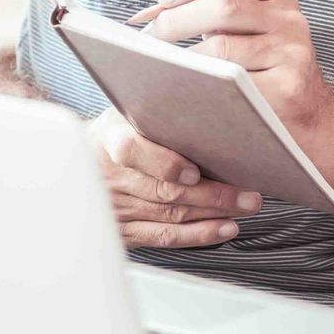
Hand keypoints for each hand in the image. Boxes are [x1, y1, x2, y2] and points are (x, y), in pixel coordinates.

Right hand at [87, 108, 261, 248]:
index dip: (164, 164)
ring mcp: (116, 207)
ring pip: (170, 216)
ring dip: (214, 214)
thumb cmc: (121, 130)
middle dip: (213, 194)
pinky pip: (164, 237)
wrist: (85, 160)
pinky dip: (198, 235)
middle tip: (248, 194)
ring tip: (246, 207)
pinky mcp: (124, 230)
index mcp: (111, 139)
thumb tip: (210, 96)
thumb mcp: (131, 110)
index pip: (131, 150)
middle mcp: (111, 177)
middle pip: (164, 190)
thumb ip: (160, 110)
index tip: (194, 171)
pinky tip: (224, 228)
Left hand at [146, 0, 333, 131]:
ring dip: (182, 57)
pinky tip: (185, 88)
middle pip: (224, 5)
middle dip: (176, 19)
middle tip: (151, 37)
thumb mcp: (255, 31)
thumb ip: (219, 13)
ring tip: (161, 66)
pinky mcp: (287, 88)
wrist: (313, 117)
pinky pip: (231, 83)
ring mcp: (292, 53)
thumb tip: (159, 11)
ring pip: (222, 46)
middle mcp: (290, 20)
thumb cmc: (267, 71)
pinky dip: (200, 84)